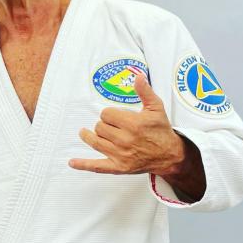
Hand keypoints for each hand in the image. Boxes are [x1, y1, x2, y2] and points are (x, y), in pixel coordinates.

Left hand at [69, 74, 184, 175]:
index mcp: (133, 124)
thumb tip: (138, 76)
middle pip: (99, 127)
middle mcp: (125, 140)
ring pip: (95, 141)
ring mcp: (120, 155)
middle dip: (103, 124)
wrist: (170, 155)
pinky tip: (72, 162)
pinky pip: (97, 166)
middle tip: (111, 126)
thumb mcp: (156, 108)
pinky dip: (83, 164)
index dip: (109, 114)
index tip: (114, 116)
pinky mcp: (118, 167)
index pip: (106, 114)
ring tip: (85, 133)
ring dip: (89, 136)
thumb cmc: (161, 131)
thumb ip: (145, 92)